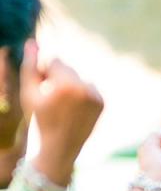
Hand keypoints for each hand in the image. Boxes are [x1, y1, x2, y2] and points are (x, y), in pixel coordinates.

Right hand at [20, 40, 103, 165]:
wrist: (60, 147)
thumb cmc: (40, 119)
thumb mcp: (29, 93)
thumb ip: (30, 66)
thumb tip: (33, 43)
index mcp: (67, 84)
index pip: (55, 62)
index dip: (45, 74)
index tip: (43, 90)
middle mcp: (85, 88)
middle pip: (68, 69)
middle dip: (59, 79)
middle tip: (53, 100)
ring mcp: (96, 96)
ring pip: (79, 78)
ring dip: (71, 86)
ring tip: (65, 106)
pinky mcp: (102, 103)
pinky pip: (89, 88)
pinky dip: (82, 94)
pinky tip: (75, 110)